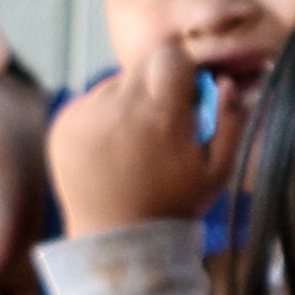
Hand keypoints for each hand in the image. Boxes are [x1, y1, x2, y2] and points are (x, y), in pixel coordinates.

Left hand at [46, 29, 236, 234]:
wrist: (116, 239)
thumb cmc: (173, 206)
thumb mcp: (218, 171)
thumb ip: (230, 121)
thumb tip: (225, 82)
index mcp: (162, 115)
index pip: (171, 54)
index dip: (183, 69)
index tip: (187, 93)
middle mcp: (119, 107)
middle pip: (142, 67)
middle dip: (157, 86)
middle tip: (163, 122)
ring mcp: (86, 114)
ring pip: (114, 83)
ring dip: (128, 101)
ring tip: (135, 142)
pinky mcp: (63, 124)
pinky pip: (90, 102)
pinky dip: (103, 116)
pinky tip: (113, 149)